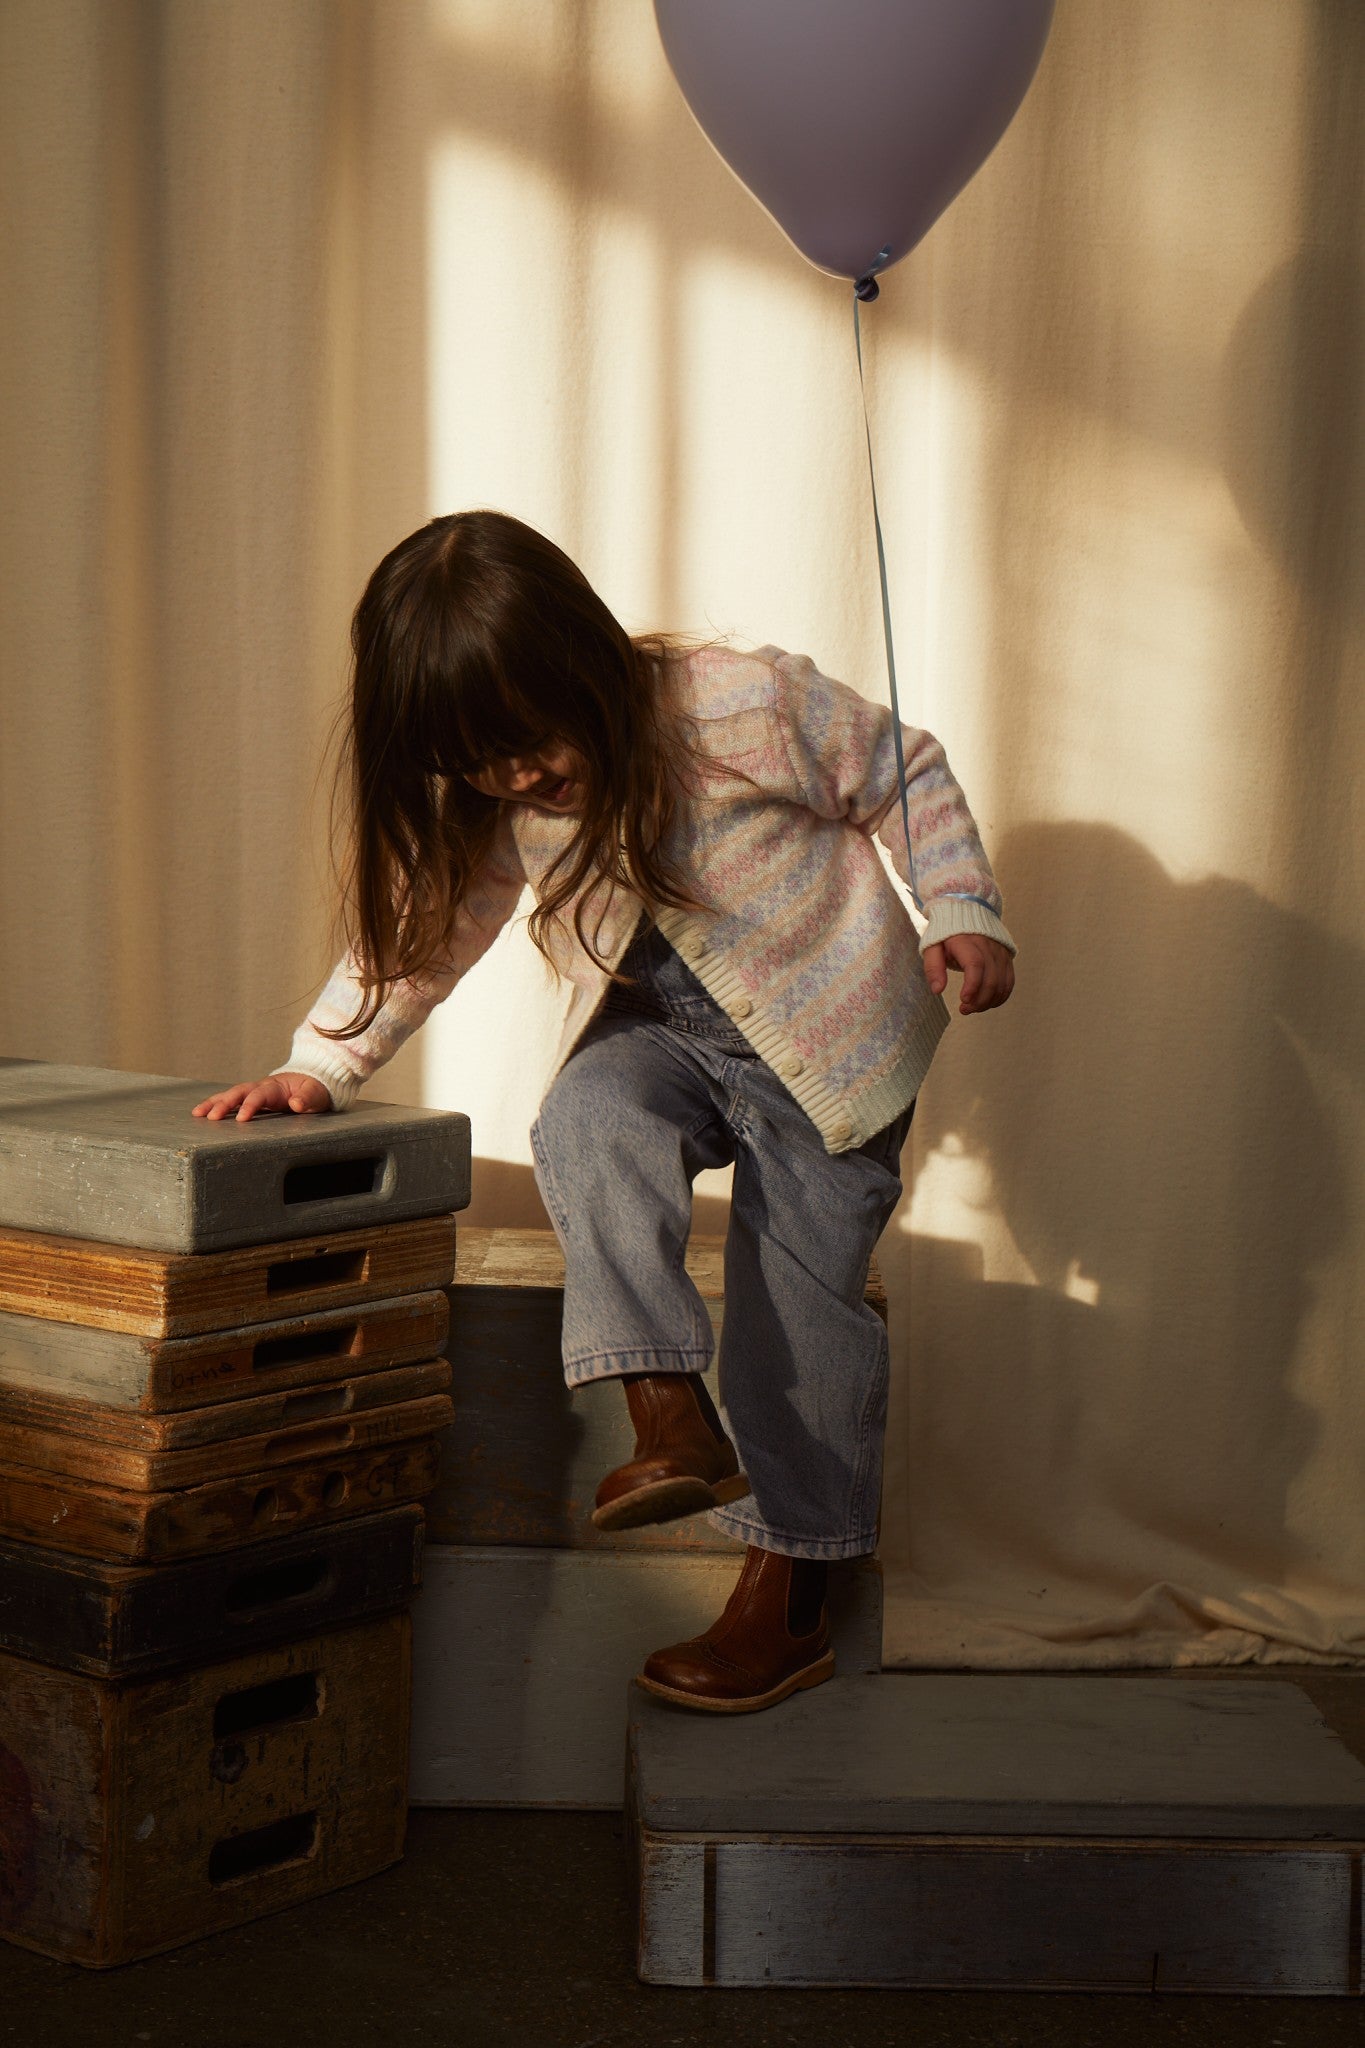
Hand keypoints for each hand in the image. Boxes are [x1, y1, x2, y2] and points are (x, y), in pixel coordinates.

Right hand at [191, 1073, 332, 1121]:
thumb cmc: (314, 1090)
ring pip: (230, 1094)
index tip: (241, 1119)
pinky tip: (201, 1114)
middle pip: (239, 1092)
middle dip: (224, 1104)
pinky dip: (215, 1105)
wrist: (310, 1081)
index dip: (250, 1105)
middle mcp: (261, 1087)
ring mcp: (254, 1092)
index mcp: (277, 1086)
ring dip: (213, 1103)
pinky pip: (230, 1101)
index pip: (261, 1095)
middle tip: (211, 1117)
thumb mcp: (317, 1094)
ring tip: (196, 1114)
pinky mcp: (250, 1099)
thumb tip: (295, 1104)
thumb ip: (308, 1098)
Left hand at [922, 933, 1014, 1014]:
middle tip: (964, 1009)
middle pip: (991, 979)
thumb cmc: (947, 934)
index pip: (975, 964)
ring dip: (988, 1002)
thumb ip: (933, 968)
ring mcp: (1000, 953)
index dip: (972, 985)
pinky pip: (1009, 982)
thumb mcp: (932, 946)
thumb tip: (937, 990)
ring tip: (972, 1007)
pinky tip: (986, 1003)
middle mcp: (988, 947)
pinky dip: (1000, 997)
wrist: (968, 912)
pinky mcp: (1007, 959)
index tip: (963, 1000)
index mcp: (966, 941)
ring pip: (1002, 983)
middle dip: (978, 1000)